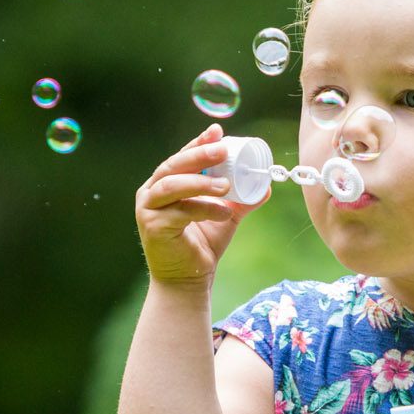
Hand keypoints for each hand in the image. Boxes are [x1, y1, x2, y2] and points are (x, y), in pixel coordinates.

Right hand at [134, 122, 268, 288]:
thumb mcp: (224, 217)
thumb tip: (266, 188)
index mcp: (164, 184)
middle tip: (222, 150)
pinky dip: (204, 209)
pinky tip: (224, 212)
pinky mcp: (152, 227)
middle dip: (198, 155)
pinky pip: (180, 211)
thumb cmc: (201, 246)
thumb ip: (241, 201)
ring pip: (172, 185)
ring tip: (226, 185)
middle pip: (173, 166)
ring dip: (200, 182)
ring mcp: (148, 209)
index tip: (217, 132)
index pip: (181, 157)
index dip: (198, 143)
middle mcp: (151, 193)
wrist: (187, 280)